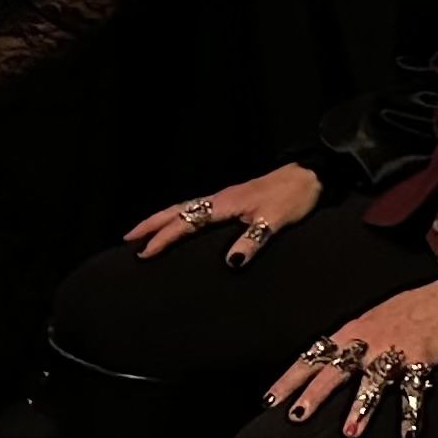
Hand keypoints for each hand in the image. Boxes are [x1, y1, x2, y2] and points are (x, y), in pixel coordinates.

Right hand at [128, 162, 322, 262]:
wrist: (310, 174)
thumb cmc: (294, 197)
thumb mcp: (276, 220)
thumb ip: (254, 240)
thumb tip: (231, 263)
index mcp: (225, 204)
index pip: (186, 221)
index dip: (163, 238)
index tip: (142, 253)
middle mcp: (220, 199)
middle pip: (177, 210)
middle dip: (151, 224)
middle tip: (127, 239)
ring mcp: (226, 198)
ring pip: (185, 207)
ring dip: (163, 219)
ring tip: (143, 233)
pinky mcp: (234, 200)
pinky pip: (198, 208)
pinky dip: (181, 216)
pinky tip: (181, 224)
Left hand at [266, 281, 437, 437]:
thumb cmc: (410, 308)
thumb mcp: (371, 319)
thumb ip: (351, 342)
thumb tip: (327, 363)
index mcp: (352, 333)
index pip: (313, 356)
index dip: (291, 379)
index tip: (269, 401)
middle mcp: (368, 343)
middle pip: (335, 370)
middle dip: (314, 395)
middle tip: (296, 418)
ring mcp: (395, 351)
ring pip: (372, 382)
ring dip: (360, 408)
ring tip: (350, 433)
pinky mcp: (422, 359)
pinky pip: (415, 390)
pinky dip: (411, 414)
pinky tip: (407, 435)